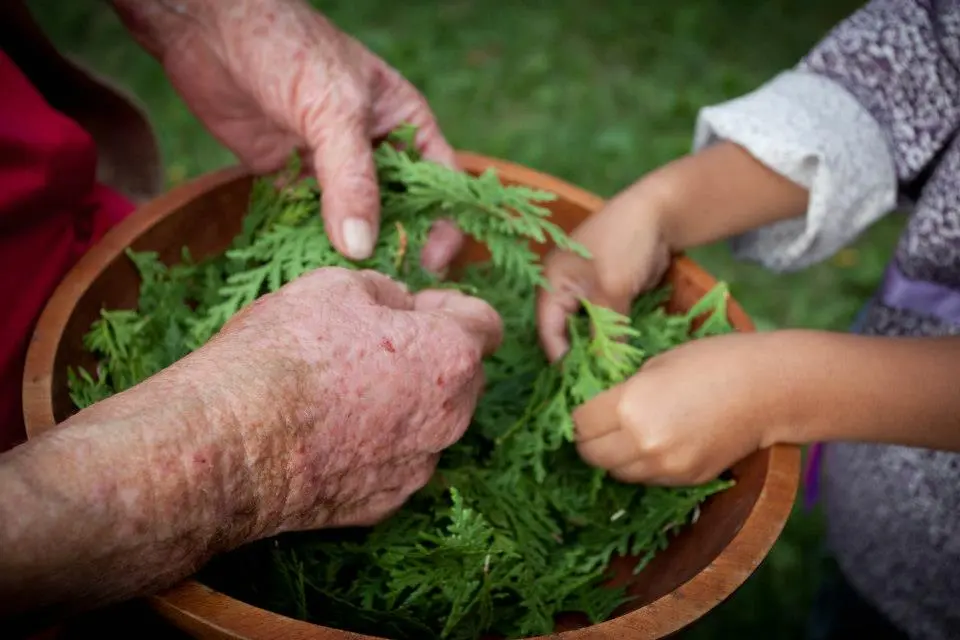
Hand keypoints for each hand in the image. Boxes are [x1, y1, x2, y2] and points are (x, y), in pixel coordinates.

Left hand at [113, 0, 463, 266]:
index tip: (431, 262)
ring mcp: (330, 163)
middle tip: (388, 286)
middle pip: (397, 207)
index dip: (443, 223)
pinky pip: (308, 218)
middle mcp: (372, 147)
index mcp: (402, 123)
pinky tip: (307, 267)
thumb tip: (361, 249)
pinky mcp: (289, 175)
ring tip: (346, 285)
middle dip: (395, 244)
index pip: (439, 181)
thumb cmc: (288, 48)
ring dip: (349, 249)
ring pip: (352, 218)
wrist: (207, 28)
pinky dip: (308, 241)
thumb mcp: (332, 111)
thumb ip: (350, 180)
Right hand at [193, 267, 501, 532]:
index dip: (451, 307)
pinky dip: (373, 448)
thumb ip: (385, 290)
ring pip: (429, 426)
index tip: (416, 306)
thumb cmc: (285, 354)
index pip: (486, 324)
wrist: (228, 445)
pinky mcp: (381, 505)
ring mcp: (416, 469)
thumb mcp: (335, 286)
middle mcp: (449, 420)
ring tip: (342, 390)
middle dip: (432, 356)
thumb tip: (398, 303)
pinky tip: (327, 433)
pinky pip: (393, 465)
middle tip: (375, 343)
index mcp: (451, 357)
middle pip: (463, 379)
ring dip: (404, 404)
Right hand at [536, 142, 810, 362]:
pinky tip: (623, 355)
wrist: (660, 213)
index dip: (562, 358)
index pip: (548, 331)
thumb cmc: (625, 243)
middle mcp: (563, 289)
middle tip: (597, 384)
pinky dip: (612, 336)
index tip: (580, 385)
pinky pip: (604, 322)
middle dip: (580, 356)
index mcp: (552, 283)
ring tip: (611, 374)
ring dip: (598, 348)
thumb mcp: (613, 290)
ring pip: (587, 329)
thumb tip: (607, 369)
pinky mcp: (608, 292)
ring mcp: (586, 290)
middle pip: (565, 333)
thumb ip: (606, 330)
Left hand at [571, 332, 793, 485]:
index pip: (579, 424)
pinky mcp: (685, 479)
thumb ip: (622, 390)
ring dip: (612, 456)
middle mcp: (642, 443)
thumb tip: (596, 406)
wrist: (769, 389)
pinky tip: (652, 443)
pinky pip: (645, 479)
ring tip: (625, 433)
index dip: (577, 416)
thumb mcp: (656, 364)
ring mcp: (665, 466)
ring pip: (616, 472)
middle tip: (597, 424)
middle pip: (591, 455)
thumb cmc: (713, 361)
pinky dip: (639, 465)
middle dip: (588, 440)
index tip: (583, 407)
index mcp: (630, 406)